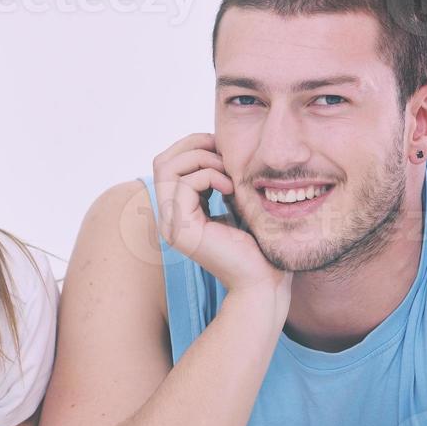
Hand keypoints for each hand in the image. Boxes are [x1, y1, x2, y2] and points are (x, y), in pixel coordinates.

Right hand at [151, 133, 287, 298]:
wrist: (264, 280)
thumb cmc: (258, 243)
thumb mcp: (236, 200)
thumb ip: (220, 178)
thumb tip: (216, 145)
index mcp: (179, 210)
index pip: (168, 163)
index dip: (194, 146)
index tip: (224, 150)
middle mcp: (169, 217)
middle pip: (162, 161)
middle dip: (194, 146)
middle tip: (224, 154)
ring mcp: (172, 225)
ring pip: (168, 168)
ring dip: (202, 160)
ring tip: (229, 174)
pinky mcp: (182, 230)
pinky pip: (185, 184)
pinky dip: (210, 176)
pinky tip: (231, 189)